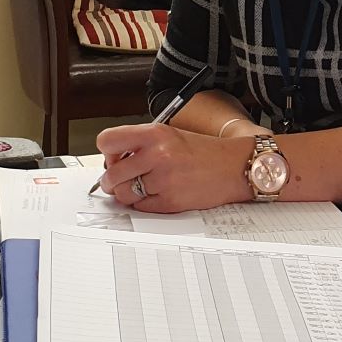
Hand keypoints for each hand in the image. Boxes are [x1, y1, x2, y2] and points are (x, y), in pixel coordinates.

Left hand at [95, 124, 252, 212]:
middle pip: (111, 174)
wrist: (233, 167)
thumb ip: (139, 144)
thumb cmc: (202, 152)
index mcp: (155, 134)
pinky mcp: (170, 201)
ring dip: (127, 194)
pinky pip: (140, 207)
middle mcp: (157, 155)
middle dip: (112, 180)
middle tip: (121, 179)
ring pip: (123, 194)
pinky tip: (157, 194)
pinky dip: (143, 204)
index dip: (107, 152)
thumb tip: (111, 163)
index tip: (115, 157)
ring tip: (143, 187)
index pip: (107, 141)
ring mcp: (164, 180)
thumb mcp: (169, 134)